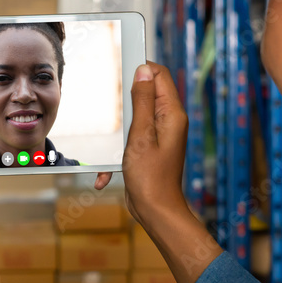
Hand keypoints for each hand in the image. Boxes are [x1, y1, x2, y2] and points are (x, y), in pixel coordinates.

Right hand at [94, 61, 217, 282]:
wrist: (155, 211)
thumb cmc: (151, 178)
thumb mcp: (141, 135)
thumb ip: (143, 102)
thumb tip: (144, 71)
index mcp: (172, 114)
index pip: (159, 76)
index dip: (141, 70)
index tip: (121, 73)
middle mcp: (169, 122)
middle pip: (145, 95)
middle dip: (125, 105)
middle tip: (116, 120)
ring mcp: (159, 136)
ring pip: (134, 119)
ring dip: (118, 135)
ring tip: (114, 150)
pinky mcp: (149, 149)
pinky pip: (130, 141)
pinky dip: (117, 155)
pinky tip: (109, 173)